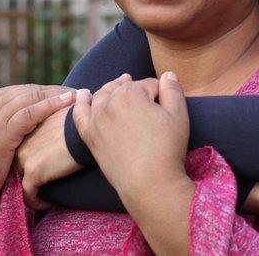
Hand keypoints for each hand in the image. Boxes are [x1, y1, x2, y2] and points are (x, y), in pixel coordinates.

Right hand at [0, 84, 75, 204]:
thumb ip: (13, 117)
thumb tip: (41, 109)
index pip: (26, 90)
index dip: (51, 90)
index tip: (72, 92)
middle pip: (31, 91)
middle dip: (58, 90)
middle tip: (81, 91)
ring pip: (32, 98)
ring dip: (59, 95)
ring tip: (80, 95)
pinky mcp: (0, 129)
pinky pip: (30, 113)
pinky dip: (51, 105)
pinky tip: (68, 102)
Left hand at [15, 106, 82, 209]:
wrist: (87, 127)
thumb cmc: (81, 121)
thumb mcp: (63, 118)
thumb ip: (55, 125)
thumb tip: (64, 131)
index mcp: (28, 129)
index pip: (24, 150)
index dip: (34, 160)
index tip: (47, 169)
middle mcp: (22, 143)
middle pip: (19, 166)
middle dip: (31, 176)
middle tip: (45, 185)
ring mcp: (25, 157)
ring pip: (22, 180)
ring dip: (33, 190)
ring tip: (47, 196)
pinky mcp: (33, 171)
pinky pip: (29, 194)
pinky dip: (37, 201)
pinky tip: (49, 203)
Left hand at [72, 73, 189, 195]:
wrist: (149, 183)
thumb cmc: (167, 148)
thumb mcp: (179, 115)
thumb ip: (173, 89)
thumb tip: (167, 75)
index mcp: (132, 92)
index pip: (149, 84)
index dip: (161, 95)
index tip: (166, 111)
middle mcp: (109, 102)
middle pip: (126, 88)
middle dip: (138, 92)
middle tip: (150, 106)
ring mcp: (96, 119)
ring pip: (103, 95)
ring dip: (112, 90)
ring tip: (121, 89)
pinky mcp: (89, 135)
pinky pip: (79, 113)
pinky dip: (81, 102)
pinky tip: (83, 95)